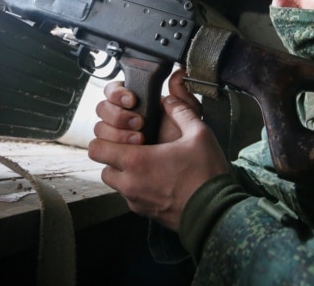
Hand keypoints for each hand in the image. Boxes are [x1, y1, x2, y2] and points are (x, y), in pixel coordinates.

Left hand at [88, 69, 229, 230]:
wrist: (216, 213)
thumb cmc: (207, 174)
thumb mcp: (199, 134)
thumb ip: (180, 111)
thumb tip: (168, 100)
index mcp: (137, 161)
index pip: (97, 148)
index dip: (107, 138)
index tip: (127, 135)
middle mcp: (129, 183)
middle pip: (103, 165)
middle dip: (115, 154)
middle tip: (136, 147)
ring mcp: (135, 201)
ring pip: (115, 182)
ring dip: (125, 171)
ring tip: (148, 163)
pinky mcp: (144, 213)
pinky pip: (130, 197)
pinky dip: (138, 187)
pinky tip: (160, 179)